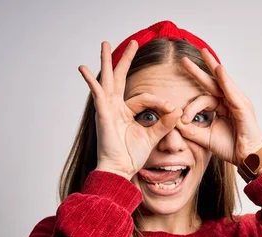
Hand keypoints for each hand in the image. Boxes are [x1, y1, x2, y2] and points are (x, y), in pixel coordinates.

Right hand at [78, 41, 182, 179]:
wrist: (120, 169)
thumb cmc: (132, 155)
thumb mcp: (152, 136)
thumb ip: (164, 123)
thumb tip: (177, 110)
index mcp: (126, 112)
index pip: (145, 98)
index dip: (160, 102)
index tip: (172, 109)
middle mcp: (115, 107)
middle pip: (121, 78)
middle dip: (126, 60)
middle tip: (134, 42)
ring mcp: (107, 109)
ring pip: (108, 80)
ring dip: (107, 61)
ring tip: (104, 43)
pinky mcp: (102, 114)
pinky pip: (98, 95)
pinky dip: (91, 82)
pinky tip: (84, 69)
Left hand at [176, 48, 261, 165]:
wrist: (248, 158)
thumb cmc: (232, 148)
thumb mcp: (206, 138)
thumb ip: (191, 130)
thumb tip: (175, 122)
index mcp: (223, 107)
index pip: (204, 97)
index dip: (191, 106)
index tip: (183, 117)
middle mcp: (231, 102)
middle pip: (213, 83)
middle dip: (199, 70)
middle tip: (184, 58)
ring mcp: (239, 103)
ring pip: (222, 83)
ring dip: (213, 67)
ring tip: (204, 54)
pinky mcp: (243, 108)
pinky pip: (232, 92)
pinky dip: (225, 80)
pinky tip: (218, 69)